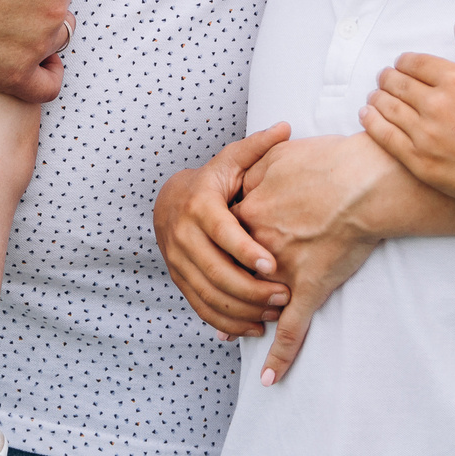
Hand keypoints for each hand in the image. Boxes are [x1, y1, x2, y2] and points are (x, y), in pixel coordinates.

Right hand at [154, 123, 293, 337]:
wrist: (168, 203)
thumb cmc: (210, 182)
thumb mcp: (230, 161)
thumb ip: (257, 147)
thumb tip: (286, 128)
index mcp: (199, 206)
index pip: (222, 233)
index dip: (245, 250)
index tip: (271, 264)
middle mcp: (184, 237)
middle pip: (216, 271)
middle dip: (252, 289)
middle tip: (285, 296)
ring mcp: (179, 263)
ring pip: (209, 295)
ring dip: (243, 310)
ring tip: (276, 314)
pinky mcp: (180, 281)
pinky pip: (201, 309)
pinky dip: (227, 323)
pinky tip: (254, 327)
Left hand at [231, 134, 415, 385]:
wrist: (360, 181)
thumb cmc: (325, 164)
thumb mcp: (278, 156)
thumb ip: (254, 162)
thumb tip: (243, 168)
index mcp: (248, 218)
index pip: (221, 242)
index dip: (219, 251)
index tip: (215, 256)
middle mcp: (259, 249)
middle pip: (231, 275)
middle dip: (227, 288)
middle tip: (225, 296)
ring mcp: (282, 275)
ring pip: (255, 306)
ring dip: (246, 321)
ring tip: (240, 333)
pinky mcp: (308, 292)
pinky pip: (292, 332)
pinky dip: (280, 357)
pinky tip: (270, 378)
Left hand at [361, 20, 454, 219]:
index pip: (415, 62)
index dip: (404, 61)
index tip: (402, 64)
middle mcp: (436, 104)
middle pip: (396, 82)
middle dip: (388, 77)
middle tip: (385, 78)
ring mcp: (425, 134)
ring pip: (386, 106)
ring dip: (377, 96)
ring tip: (375, 95)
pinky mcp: (418, 161)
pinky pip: (384, 136)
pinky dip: (371, 121)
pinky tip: (367, 115)